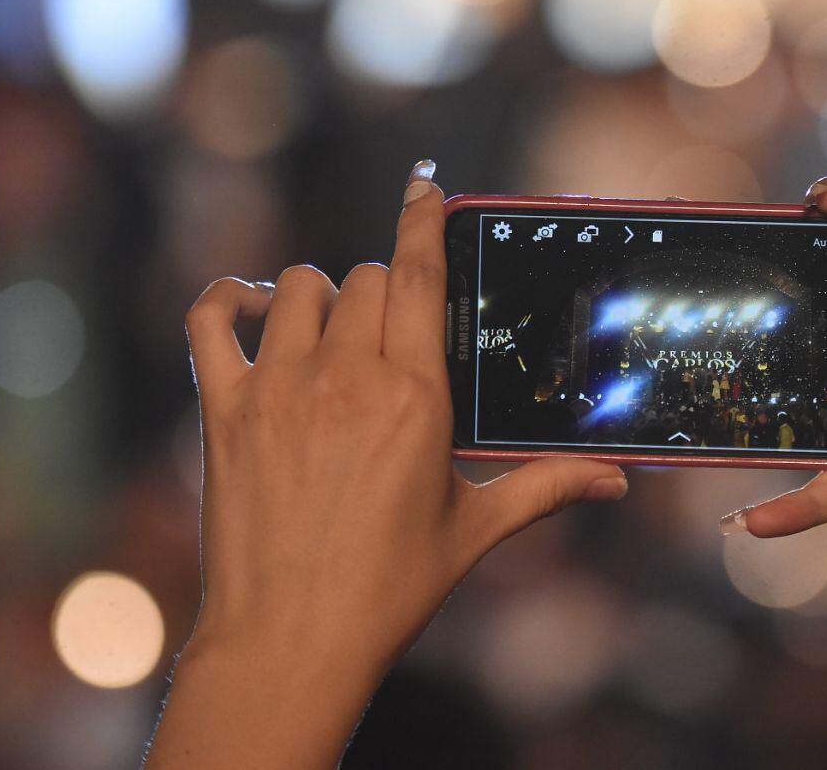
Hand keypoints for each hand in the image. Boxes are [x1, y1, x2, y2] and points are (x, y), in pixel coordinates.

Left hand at [147, 163, 626, 768]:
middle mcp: (347, 378)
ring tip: (333, 328)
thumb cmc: (388, 587)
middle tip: (394, 331)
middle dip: (385, 289)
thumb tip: (615, 481)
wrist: (292, 639)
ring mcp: (280, 388)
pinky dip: (227, 298)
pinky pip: (211, 321)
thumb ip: (545, 489)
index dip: (422, 220)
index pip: (419, 277)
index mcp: (415, 398)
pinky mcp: (226, 410)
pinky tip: (250, 305)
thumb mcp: (474, 530)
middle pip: (366, 280)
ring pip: (300, 288)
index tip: (425, 187)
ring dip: (320, 293)